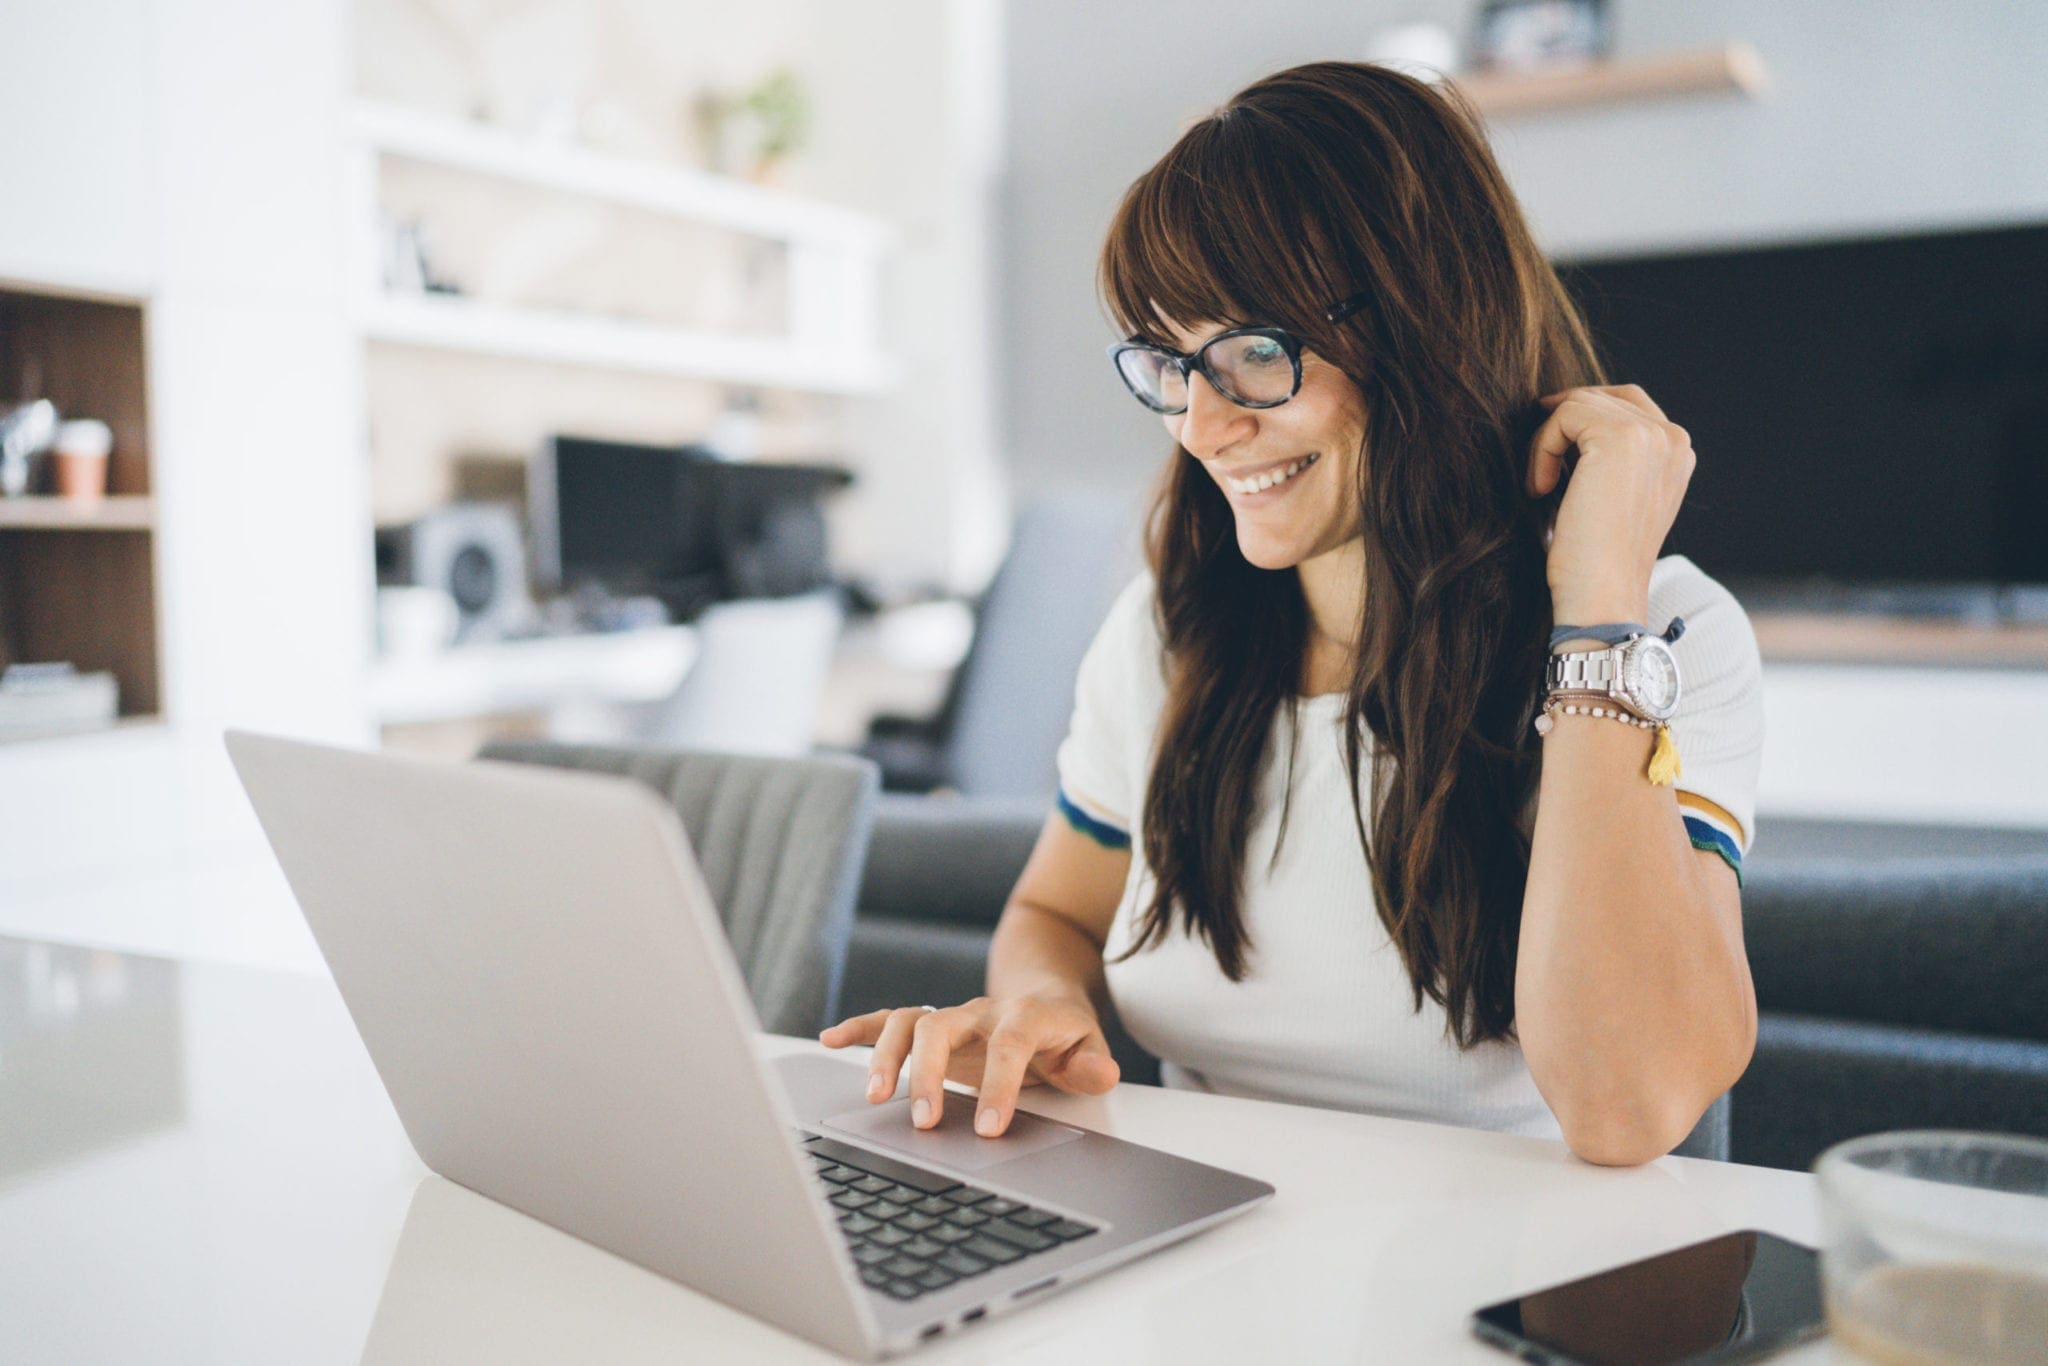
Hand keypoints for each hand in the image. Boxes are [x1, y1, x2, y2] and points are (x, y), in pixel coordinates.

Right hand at [819, 995, 1119, 1137]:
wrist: (1042, 995)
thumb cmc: (1062, 1033)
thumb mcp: (1088, 1047)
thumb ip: (1092, 1064)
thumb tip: (1101, 1074)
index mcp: (1023, 1017)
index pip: (1008, 1046)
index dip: (998, 1085)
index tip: (988, 1128)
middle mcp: (980, 1013)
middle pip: (942, 1027)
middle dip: (929, 1074)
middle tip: (926, 1122)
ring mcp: (951, 1017)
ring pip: (910, 1021)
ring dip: (886, 1055)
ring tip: (875, 1097)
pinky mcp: (929, 1025)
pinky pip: (888, 1019)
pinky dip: (859, 1029)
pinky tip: (831, 1041)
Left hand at [1525, 384, 1695, 624]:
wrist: (1603, 596)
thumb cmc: (1596, 560)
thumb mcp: (1612, 499)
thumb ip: (1610, 460)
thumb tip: (1563, 420)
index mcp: (1677, 455)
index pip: (1628, 405)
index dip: (1582, 420)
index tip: (1554, 453)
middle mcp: (1673, 438)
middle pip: (1603, 397)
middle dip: (1563, 426)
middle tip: (1542, 469)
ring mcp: (1652, 434)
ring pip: (1579, 404)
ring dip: (1547, 442)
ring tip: (1541, 487)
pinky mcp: (1620, 437)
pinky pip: (1564, 415)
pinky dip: (1542, 448)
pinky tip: (1541, 488)